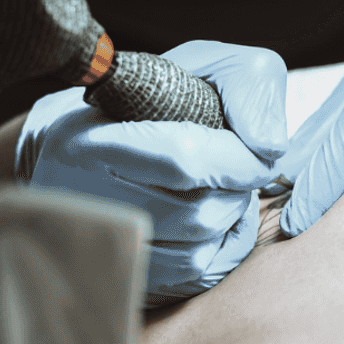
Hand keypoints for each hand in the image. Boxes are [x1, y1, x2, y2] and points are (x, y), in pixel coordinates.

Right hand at [19, 40, 287, 306]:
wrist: (73, 155)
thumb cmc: (147, 106)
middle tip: (233, 170)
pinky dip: (220, 247)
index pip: (184, 157)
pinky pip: (194, 275)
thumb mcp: (198, 66)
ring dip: (227, 219)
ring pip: (199, 250)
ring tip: (216, 191)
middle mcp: (89, 199)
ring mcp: (103, 246)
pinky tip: (211, 221)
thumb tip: (269, 147)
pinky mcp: (125, 277)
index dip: (238, 160)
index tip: (256, 152)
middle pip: (199, 212)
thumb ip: (246, 84)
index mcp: (94, 141)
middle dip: (235, 191)